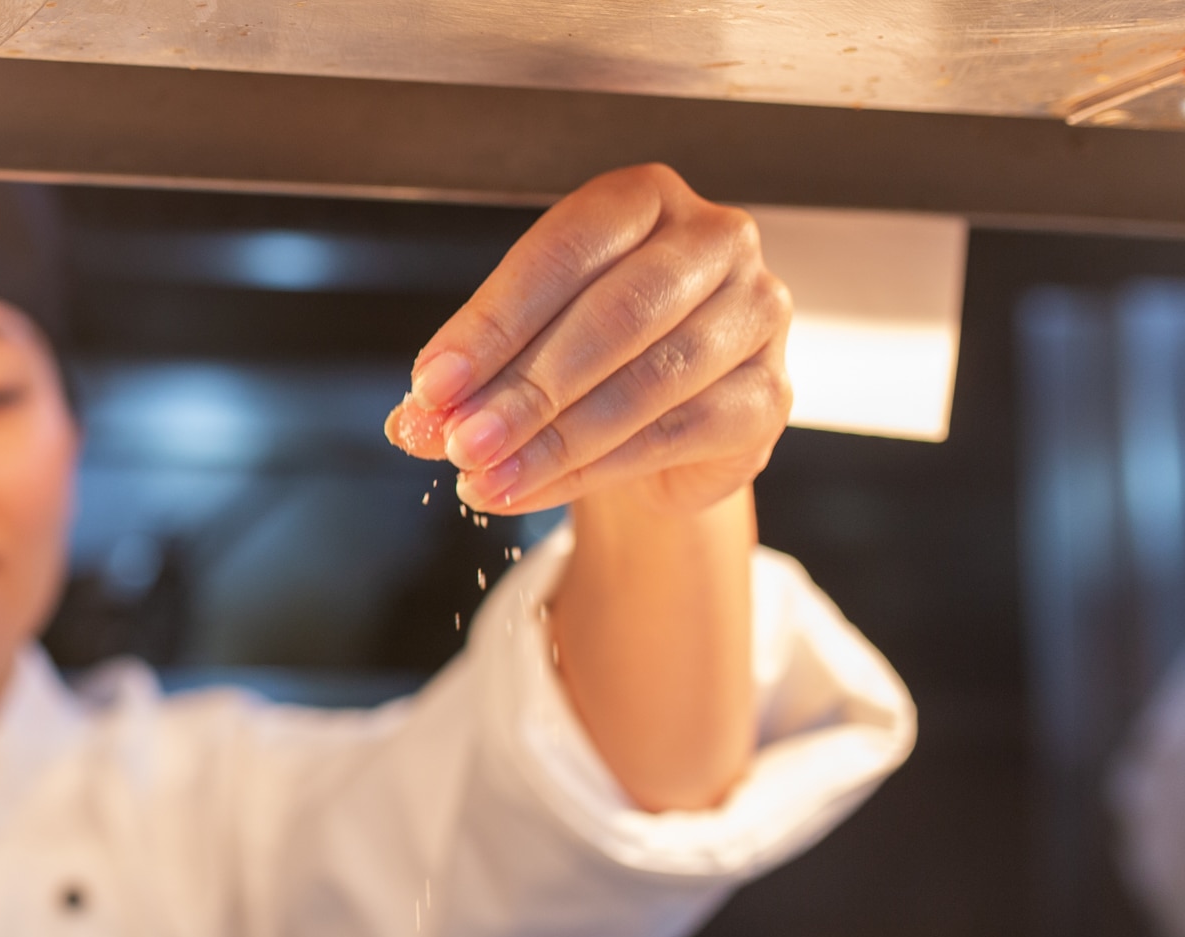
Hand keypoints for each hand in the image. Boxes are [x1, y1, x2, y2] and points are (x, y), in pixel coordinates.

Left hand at [385, 164, 792, 517]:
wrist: (674, 421)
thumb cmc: (594, 354)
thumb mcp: (524, 346)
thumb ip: (474, 375)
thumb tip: (415, 422)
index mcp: (645, 200)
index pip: (563, 252)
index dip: (492, 324)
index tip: (432, 385)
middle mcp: (714, 241)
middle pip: (614, 315)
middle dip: (525, 389)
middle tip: (461, 443)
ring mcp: (756, 314)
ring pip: (648, 382)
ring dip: (555, 441)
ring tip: (487, 480)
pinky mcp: (769, 395)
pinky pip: (677, 435)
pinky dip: (595, 470)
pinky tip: (536, 489)